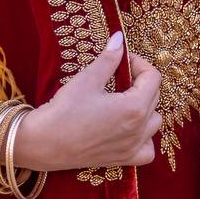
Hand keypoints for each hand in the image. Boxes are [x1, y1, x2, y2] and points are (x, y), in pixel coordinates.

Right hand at [13, 31, 162, 170]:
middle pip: (155, 98)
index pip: (153, 78)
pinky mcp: (122, 159)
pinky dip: (145, 140)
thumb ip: (109, 59)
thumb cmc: (64, 111)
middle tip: (120, 77)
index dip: (139, 64)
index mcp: (134, 107)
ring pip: (154, 123)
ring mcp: (132, 146)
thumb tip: (119, 39)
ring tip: (125, 102)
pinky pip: (147, 151)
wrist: (44, 143)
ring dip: (146, 109)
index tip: (123, 61)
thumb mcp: (88, 79)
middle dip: (141, 83)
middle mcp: (139, 129)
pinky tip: (130, 131)